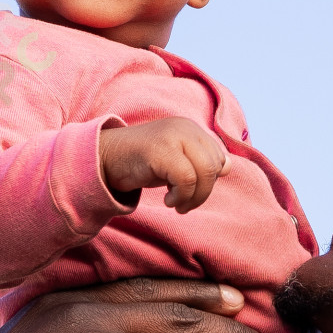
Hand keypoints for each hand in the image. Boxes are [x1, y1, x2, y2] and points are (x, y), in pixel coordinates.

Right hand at [99, 118, 228, 212]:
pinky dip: (181, 195)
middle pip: (214, 166)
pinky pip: (186, 178)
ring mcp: (173, 136)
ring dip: (194, 197)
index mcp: (191, 128)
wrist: (105, 158)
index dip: (209, 181)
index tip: (191, 191)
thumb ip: (199, 162)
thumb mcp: (176, 160)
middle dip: (204, 192)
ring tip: (177, 203)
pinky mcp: (161, 150)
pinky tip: (168, 200)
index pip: (219, 158)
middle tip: (185, 204)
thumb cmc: (141, 162)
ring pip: (204, 172)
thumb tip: (227, 167)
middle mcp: (185, 128)